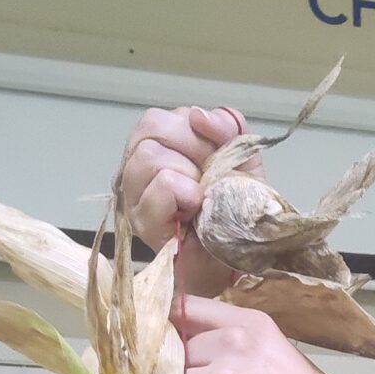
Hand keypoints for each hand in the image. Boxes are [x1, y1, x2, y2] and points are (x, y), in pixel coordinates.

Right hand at [118, 103, 257, 298]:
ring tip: (201, 197)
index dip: (195, 131)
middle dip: (193, 146)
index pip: (160, 117)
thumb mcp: (240, 159)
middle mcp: (136, 168)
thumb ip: (227, 129)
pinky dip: (187, 192)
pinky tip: (196, 209)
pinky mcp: (141, 222)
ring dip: (188, 173)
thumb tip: (198, 114)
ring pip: (150, 154)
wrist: (235, 259)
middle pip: (150, 126)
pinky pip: (162, 185)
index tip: (215, 158)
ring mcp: (133, 196)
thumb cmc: (232, 210)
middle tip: (209, 177)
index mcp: (156, 147)